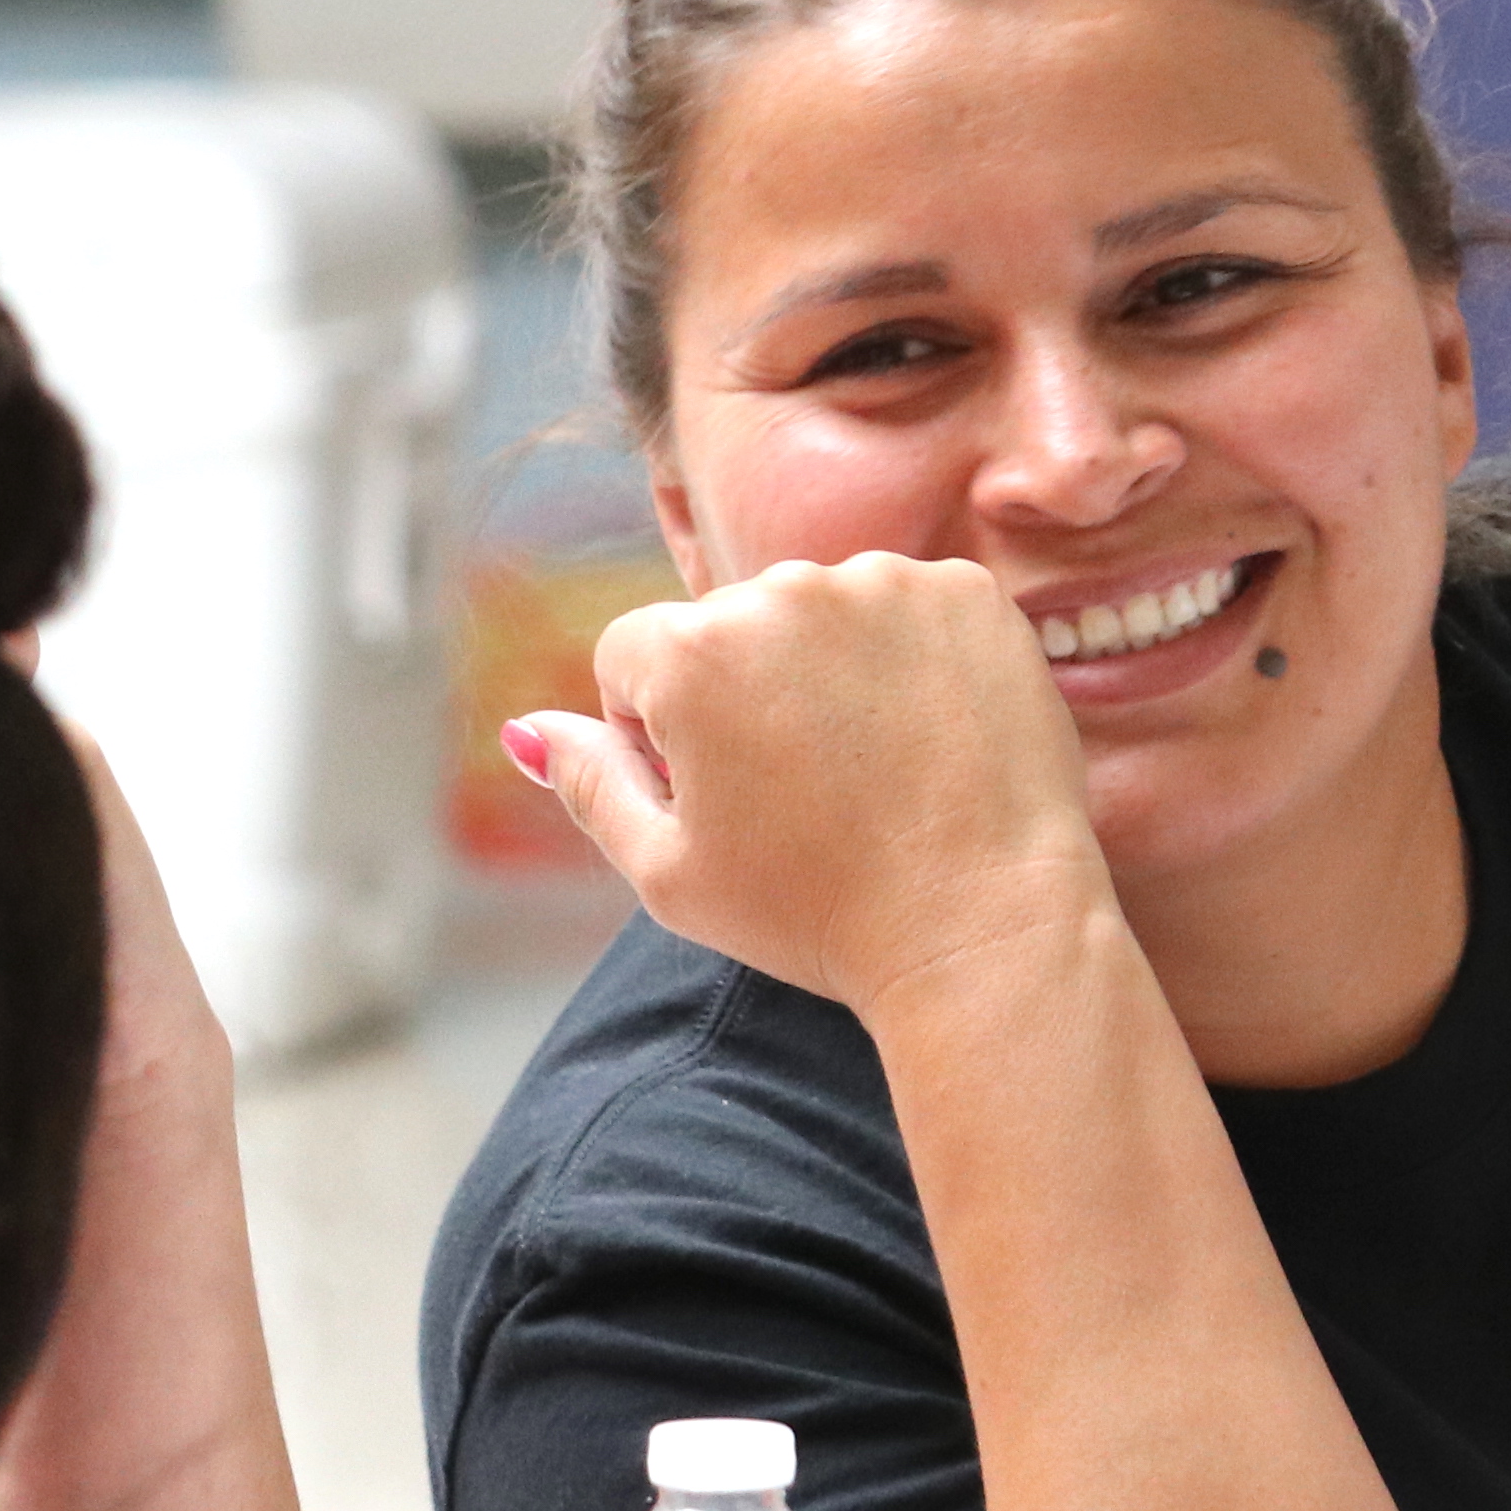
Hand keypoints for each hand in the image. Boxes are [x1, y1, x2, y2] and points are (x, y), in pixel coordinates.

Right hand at [513, 556, 1116, 1021]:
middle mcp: (785, 591)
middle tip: (807, 790)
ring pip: (824, 610)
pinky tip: (932, 738)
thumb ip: (589, 783)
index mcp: (692, 651)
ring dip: (830, 667)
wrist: (984, 928)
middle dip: (746, 689)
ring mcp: (889, 583)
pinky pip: (912, 607)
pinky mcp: (971, 592)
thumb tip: (526, 729)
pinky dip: (915, 657)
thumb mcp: (669, 872)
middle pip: (730, 625)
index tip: (719, 790)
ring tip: (874, 768)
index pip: (632, 653)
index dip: (659, 729)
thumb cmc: (818, 915)